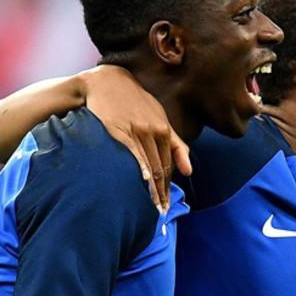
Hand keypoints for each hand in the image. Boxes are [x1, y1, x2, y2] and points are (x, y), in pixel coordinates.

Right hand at [78, 65, 191, 212]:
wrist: (106, 82)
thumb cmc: (134, 102)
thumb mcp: (160, 118)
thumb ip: (176, 144)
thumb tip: (189, 171)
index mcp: (165, 130)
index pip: (169, 166)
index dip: (169, 187)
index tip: (166, 205)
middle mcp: (154, 131)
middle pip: (160, 169)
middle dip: (162, 192)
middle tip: (161, 212)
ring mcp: (137, 130)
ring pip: (148, 164)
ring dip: (151, 188)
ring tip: (151, 206)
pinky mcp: (119, 130)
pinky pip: (132, 152)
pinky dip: (139, 168)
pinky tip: (142, 182)